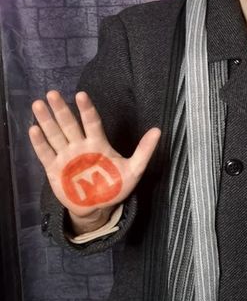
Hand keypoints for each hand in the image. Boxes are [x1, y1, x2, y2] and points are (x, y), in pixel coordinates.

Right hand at [29, 90, 160, 233]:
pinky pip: (46, 154)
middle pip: (70, 124)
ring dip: (47, 120)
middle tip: (52, 93)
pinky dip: (39, 143)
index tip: (81, 95)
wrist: (98, 207)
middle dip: (61, 109)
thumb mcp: (134, 169)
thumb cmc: (115, 186)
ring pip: (55, 134)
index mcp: (98, 143)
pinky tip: (33, 129)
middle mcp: (80, 146)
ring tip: (38, 104)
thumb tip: (158, 130)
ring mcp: (66, 156)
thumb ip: (144, 150)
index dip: (87, 109)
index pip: (92, 122)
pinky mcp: (54, 169)